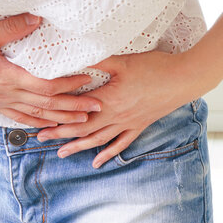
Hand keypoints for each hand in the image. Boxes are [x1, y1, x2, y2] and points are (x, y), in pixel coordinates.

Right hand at [0, 13, 101, 127]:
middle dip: (76, 108)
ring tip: (84, 121)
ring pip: (39, 115)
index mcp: (8, 78)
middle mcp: (9, 95)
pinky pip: (22, 118)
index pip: (47, 86)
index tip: (88, 80)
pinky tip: (51, 125)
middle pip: (49, 105)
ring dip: (63, 119)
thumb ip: (11, 28)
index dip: (69, 85)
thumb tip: (37, 20)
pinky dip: (40, 123)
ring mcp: (3, 103)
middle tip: (99, 108)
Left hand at [36, 50, 199, 167]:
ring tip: (61, 153)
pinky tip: (97, 162)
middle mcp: (116, 116)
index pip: (76, 114)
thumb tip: (73, 60)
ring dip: (78, 147)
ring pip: (99, 140)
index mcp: (109, 99)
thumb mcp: (123, 61)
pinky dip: (108, 154)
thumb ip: (96, 62)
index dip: (56, 120)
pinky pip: (121, 143)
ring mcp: (128, 123)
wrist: (183, 79)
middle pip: (83, 130)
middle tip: (40, 139)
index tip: (38, 122)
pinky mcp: (139, 125)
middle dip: (60, 135)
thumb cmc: (155, 67)